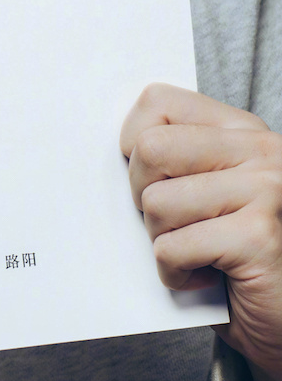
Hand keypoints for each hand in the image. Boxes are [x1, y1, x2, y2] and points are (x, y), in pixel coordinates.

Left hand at [121, 83, 281, 380]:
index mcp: (243, 131)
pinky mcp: (258, 237)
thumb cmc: (239, 258)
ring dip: (163, 240)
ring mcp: (266, 190)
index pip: (158, 101)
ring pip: (156, 203)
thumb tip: (115, 147)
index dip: (134, 143)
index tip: (151, 178)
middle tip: (175, 224)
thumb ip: (178, 160)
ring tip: (198, 253)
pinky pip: (172, 248)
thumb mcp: (212, 192)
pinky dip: (176, 275)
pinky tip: (209, 279)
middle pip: (150, 149)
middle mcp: (262, 151)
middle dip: (143, 195)